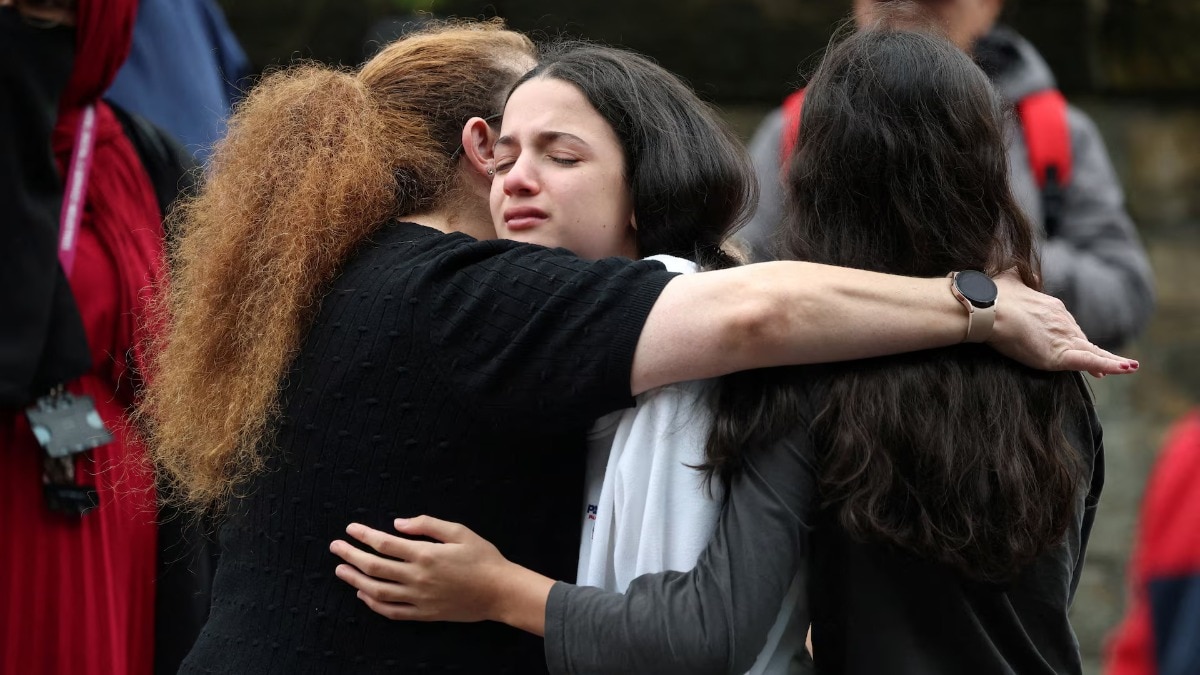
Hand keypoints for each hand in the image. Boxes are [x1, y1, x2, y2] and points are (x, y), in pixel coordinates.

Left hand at [330, 516, 510, 622]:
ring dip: (355, 580)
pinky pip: (392, 611)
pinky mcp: (424, 614)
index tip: (350, 529)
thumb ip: (427, 524)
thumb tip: (398, 524)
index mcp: (425, 554)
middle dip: (351, 555)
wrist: (499, 591)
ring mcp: (419, 598)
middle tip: (336, 547)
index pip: (384, 544)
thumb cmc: (483, 557)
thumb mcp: (459, 531)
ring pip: (377, 591)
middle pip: (374, 567)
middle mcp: (417, 577)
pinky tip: (363, 594)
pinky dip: (373, 604)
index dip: (364, 535)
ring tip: (341, 571)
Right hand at [988, 270, 1137, 377]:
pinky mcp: (1059, 355)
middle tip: (1103, 368)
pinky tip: (1127, 368)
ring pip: (1092, 352)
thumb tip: (1030, 274)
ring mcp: (1062, 337)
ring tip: (1128, 366)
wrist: (988, 308)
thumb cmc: (993, 295)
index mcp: (1052, 307)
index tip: (1080, 346)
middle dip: (1092, 352)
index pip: (1067, 326)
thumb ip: (1020, 276)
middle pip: (1081, 340)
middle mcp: (1062, 321)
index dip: (1074, 338)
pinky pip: (1090, 361)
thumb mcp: (1009, 279)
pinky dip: (1110, 365)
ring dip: (1111, 361)